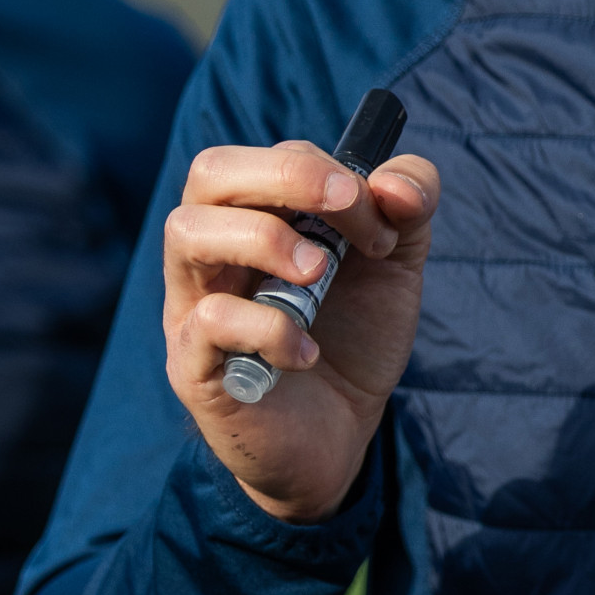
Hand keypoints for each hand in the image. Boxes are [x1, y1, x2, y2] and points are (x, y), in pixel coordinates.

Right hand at [164, 138, 440, 522]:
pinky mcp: (192, 366)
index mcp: (257, 213)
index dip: (336, 175)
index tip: (384, 223)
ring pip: (187, 231)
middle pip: (210, 170)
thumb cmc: (352, 338)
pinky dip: (269, 328)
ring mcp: (193, 305)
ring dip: (264, 238)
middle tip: (346, 207)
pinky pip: (207, 322)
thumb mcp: (394, 266)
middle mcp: (215, 250)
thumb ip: (408, 207)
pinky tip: (308, 352)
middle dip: (286, 176)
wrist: (339, 438)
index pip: (276, 156)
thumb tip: (393, 185)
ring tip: (319, 276)